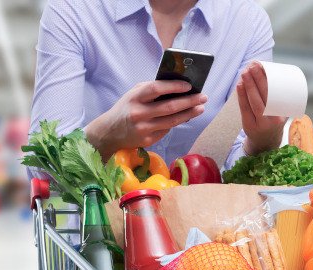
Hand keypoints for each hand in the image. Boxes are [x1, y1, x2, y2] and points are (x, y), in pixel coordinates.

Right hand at [85, 80, 206, 159]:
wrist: (109, 133)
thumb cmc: (126, 108)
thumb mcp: (133, 94)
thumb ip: (151, 89)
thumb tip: (178, 86)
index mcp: (135, 97)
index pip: (157, 89)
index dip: (174, 86)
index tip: (189, 86)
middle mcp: (138, 113)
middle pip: (169, 107)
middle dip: (189, 101)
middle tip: (203, 97)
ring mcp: (143, 129)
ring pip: (172, 121)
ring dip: (189, 114)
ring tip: (200, 108)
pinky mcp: (147, 140)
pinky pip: (167, 130)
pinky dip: (177, 122)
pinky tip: (186, 117)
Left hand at [237, 61, 286, 155]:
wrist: (265, 142)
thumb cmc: (272, 121)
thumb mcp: (280, 112)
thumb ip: (276, 96)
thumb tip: (268, 72)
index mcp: (282, 114)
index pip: (274, 95)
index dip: (267, 80)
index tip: (264, 67)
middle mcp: (273, 119)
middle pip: (264, 96)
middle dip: (258, 79)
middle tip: (253, 65)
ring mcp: (260, 123)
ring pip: (254, 102)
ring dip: (248, 85)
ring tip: (245, 72)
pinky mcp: (248, 125)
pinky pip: (244, 108)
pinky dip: (241, 95)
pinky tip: (240, 85)